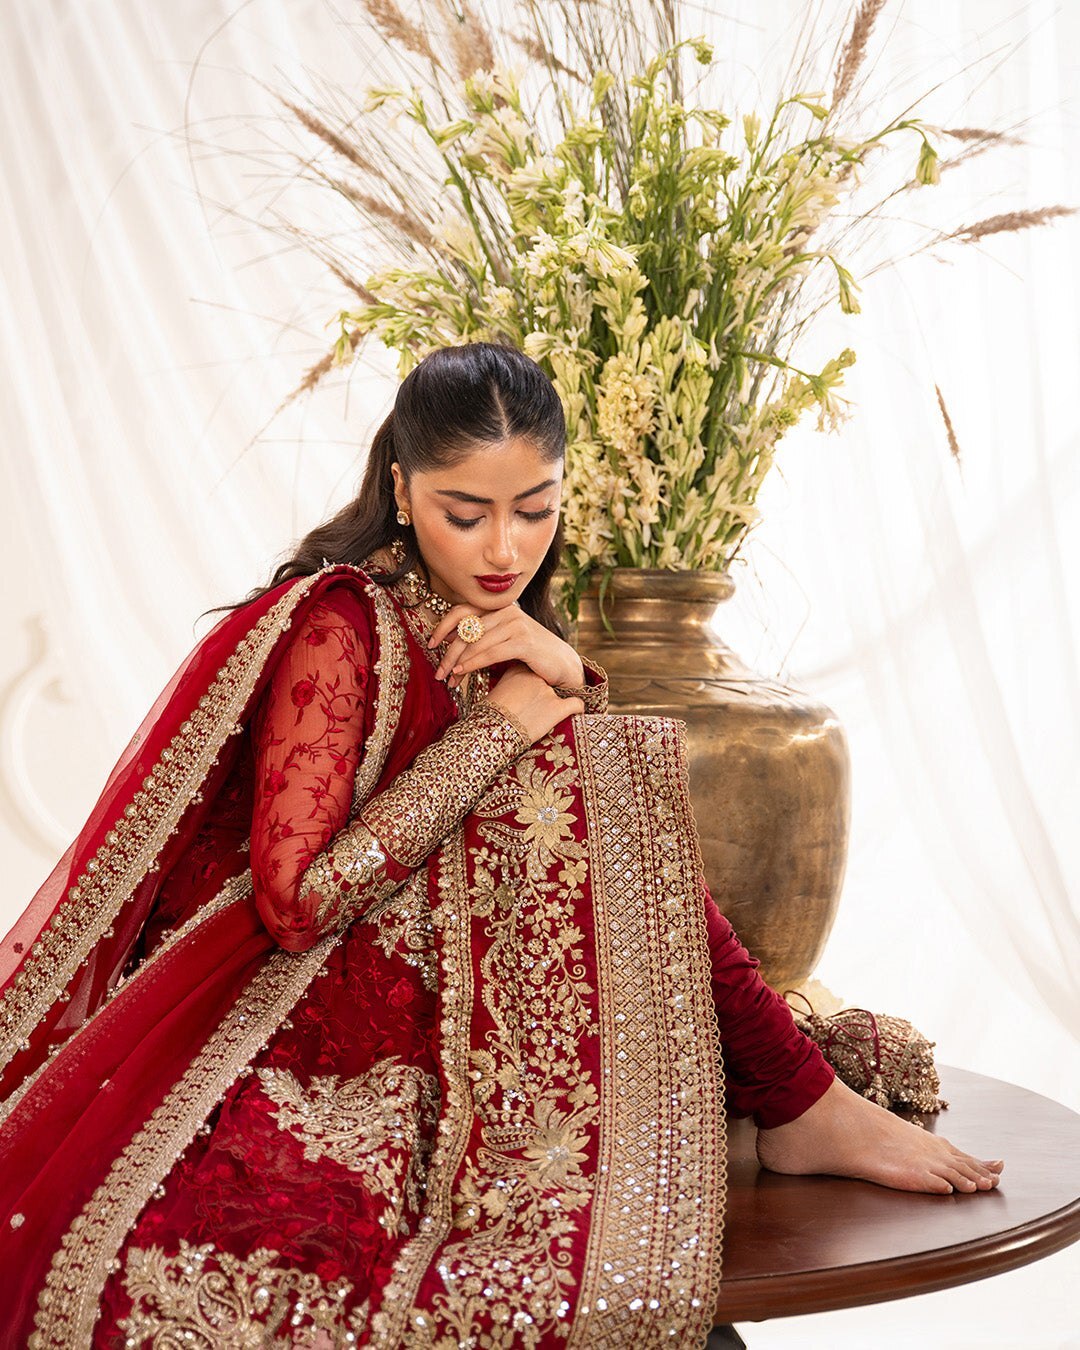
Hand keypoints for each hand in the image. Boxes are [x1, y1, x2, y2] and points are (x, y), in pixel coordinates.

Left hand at [428, 602, 584, 691]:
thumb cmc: (529, 653)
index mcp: (499, 608)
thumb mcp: (502, 640)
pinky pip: (491, 653)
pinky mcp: (524, 642)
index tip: (430, 644)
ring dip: (458, 663)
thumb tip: (450, 642)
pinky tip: (463, 672)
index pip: (462, 610)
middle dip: (448, 653)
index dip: (443, 626)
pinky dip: (473, 663)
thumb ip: (481, 636)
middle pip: (466, 630)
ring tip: (449, 679)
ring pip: (476, 643)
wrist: (561, 663)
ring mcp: (517, 625)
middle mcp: (507, 611)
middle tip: (438, 672)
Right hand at [484, 662, 584, 744]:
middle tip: (537, 706)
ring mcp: (548, 691)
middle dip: (544, 693)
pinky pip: (576, 705)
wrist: (491, 733)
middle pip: (547, 681)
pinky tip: (575, 714)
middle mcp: (536, 676)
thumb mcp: (496, 692)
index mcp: (519, 669)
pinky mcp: (558, 708)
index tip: (531, 694)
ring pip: (562, 692)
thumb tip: (514, 690)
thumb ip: (509, 684)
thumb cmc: (489, 717)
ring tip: (548, 715)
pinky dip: (577, 709)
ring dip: (556, 703)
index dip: (534, 684)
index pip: (534, 671)